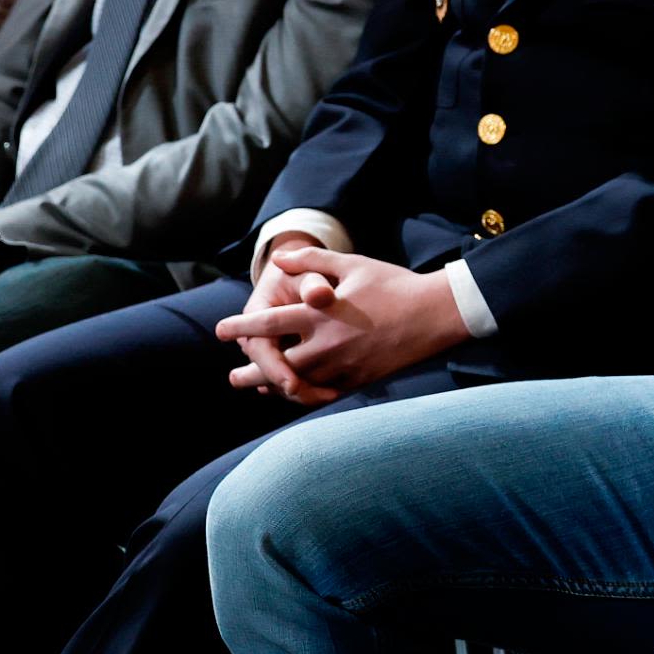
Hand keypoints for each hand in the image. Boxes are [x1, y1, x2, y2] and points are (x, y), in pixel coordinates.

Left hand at [215, 247, 468, 403]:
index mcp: (320, 315)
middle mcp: (326, 345)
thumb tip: (280, 259)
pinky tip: (297, 393)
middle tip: (233, 376)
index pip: (269, 324)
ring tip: (259, 390)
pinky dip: (304, 394)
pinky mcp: (357, 381)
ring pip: (297, 385)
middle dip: (250, 372)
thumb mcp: (353, 265)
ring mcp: (341, 367)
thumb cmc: (393, 285)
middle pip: (276, 365)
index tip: (220, 330)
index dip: (241, 327)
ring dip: (274, 388)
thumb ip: (313, 261)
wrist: (434, 315)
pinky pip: (322, 393)